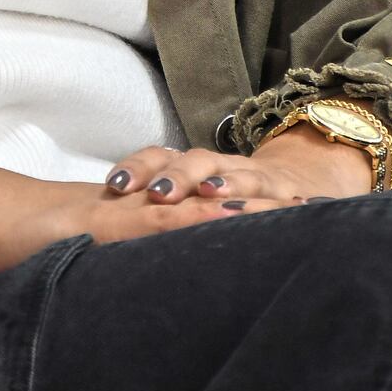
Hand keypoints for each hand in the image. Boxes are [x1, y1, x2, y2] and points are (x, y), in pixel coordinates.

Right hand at [0, 146, 304, 279]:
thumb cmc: (30, 242)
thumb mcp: (87, 257)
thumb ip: (122, 265)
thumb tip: (149, 294)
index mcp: (142, 214)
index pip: (207, 208)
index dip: (251, 212)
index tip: (298, 221)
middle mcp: (141, 205)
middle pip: (213, 200)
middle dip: (264, 206)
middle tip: (318, 212)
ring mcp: (127, 210)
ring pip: (196, 203)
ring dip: (243, 206)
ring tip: (293, 210)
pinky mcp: (107, 221)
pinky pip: (158, 216)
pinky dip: (193, 215)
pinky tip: (224, 214)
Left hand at [103, 129, 373, 207]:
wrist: (292, 184)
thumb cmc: (224, 203)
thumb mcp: (189, 203)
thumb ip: (154, 213)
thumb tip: (100, 233)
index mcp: (190, 167)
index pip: (159, 157)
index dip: (138, 167)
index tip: (115, 186)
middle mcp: (221, 167)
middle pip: (196, 161)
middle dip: (177, 174)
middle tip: (157, 194)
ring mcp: (256, 179)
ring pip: (239, 175)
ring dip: (225, 183)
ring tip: (210, 193)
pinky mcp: (286, 198)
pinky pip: (280, 200)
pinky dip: (275, 205)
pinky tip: (273, 212)